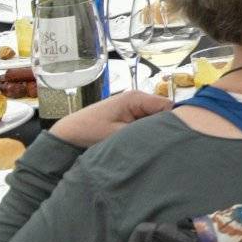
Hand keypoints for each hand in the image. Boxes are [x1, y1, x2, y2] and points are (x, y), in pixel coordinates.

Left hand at [51, 87, 170, 147]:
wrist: (67, 135)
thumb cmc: (90, 131)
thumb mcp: (119, 133)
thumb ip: (145, 132)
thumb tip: (167, 135)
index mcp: (137, 98)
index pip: (168, 106)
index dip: (174, 122)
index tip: (174, 139)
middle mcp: (138, 98)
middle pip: (164, 111)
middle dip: (164, 127)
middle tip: (164, 144)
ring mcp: (133, 106)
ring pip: (156, 117)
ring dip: (155, 130)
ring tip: (152, 144)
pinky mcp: (129, 114)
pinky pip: (146, 121)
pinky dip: (146, 131)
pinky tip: (144, 142)